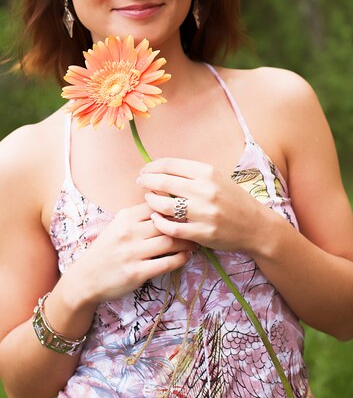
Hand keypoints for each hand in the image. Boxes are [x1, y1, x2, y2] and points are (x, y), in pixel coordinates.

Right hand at [68, 202, 197, 303]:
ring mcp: (132, 253)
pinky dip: (181, 259)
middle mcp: (128, 232)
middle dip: (186, 224)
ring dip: (188, 242)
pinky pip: (167, 263)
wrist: (86, 278)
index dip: (175, 207)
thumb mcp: (118, 226)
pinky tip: (187, 256)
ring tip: (196, 242)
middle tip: (199, 226)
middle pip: (167, 223)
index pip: (157, 205)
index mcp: (125, 217)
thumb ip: (139, 217)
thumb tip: (168, 205)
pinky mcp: (137, 273)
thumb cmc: (106, 250)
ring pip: (170, 242)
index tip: (189, 210)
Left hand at [137, 157, 265, 252]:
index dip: (152, 166)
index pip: (170, 164)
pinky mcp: (202, 233)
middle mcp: (205, 190)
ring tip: (148, 199)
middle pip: (163, 182)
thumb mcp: (217, 179)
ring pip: (164, 205)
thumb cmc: (233, 200)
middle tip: (140, 183)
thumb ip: (192, 174)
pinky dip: (160, 222)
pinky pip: (172, 228)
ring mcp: (203, 212)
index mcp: (207, 172)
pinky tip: (156, 218)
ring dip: (151, 201)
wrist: (256, 226)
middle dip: (146, 181)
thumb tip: (162, 169)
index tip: (145, 170)